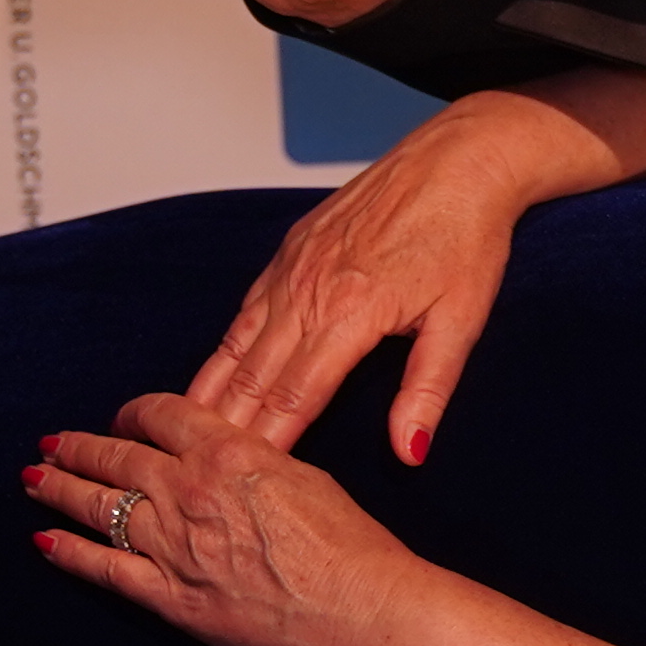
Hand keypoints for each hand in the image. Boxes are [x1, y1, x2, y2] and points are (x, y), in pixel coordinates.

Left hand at [28, 393, 438, 645]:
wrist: (358, 609)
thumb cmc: (350, 546)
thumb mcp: (305, 476)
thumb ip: (254, 463)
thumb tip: (230, 462)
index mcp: (227, 452)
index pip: (160, 416)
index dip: (133, 414)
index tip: (122, 420)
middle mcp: (189, 491)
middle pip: (117, 457)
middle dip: (79, 447)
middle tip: (53, 443)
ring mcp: (173, 545)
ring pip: (100, 506)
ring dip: (60, 490)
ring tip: (34, 480)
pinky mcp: (170, 597)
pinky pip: (105, 569)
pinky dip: (70, 553)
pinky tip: (45, 541)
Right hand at [190, 89, 599, 457]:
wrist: (459, 161)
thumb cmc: (467, 237)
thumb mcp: (461, 320)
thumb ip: (427, 390)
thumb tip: (407, 452)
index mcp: (351, 311)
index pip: (295, 396)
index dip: (266, 444)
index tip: (240, 485)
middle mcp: (309, 288)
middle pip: (253, 376)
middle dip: (221, 430)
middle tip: (190, 476)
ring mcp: (293, 267)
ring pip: (237, 344)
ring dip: (209, 394)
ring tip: (178, 439)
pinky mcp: (290, 250)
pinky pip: (245, 312)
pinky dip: (222, 351)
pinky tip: (207, 380)